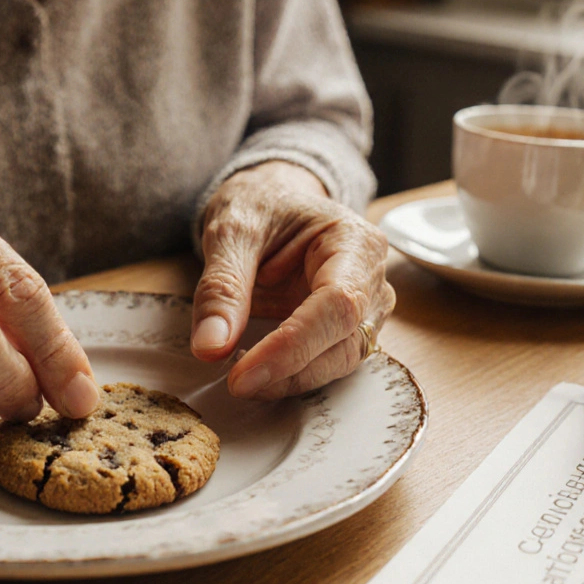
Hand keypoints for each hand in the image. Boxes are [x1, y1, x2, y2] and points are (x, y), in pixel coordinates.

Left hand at [190, 161, 394, 398]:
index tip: (243, 374)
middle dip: (290, 371)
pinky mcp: (349, 331)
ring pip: (340, 362)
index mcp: (355, 242)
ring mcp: (368, 309)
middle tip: (235, 383)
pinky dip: (292, 375)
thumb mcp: (232, 231)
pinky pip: (327, 364)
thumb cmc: (261, 205)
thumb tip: (210, 348)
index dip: (293, 346)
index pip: (337, 304)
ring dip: (291, 379)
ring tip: (241, 377)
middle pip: (345, 342)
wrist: (274, 200)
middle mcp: (373, 279)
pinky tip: (257, 372)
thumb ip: (222, 287)